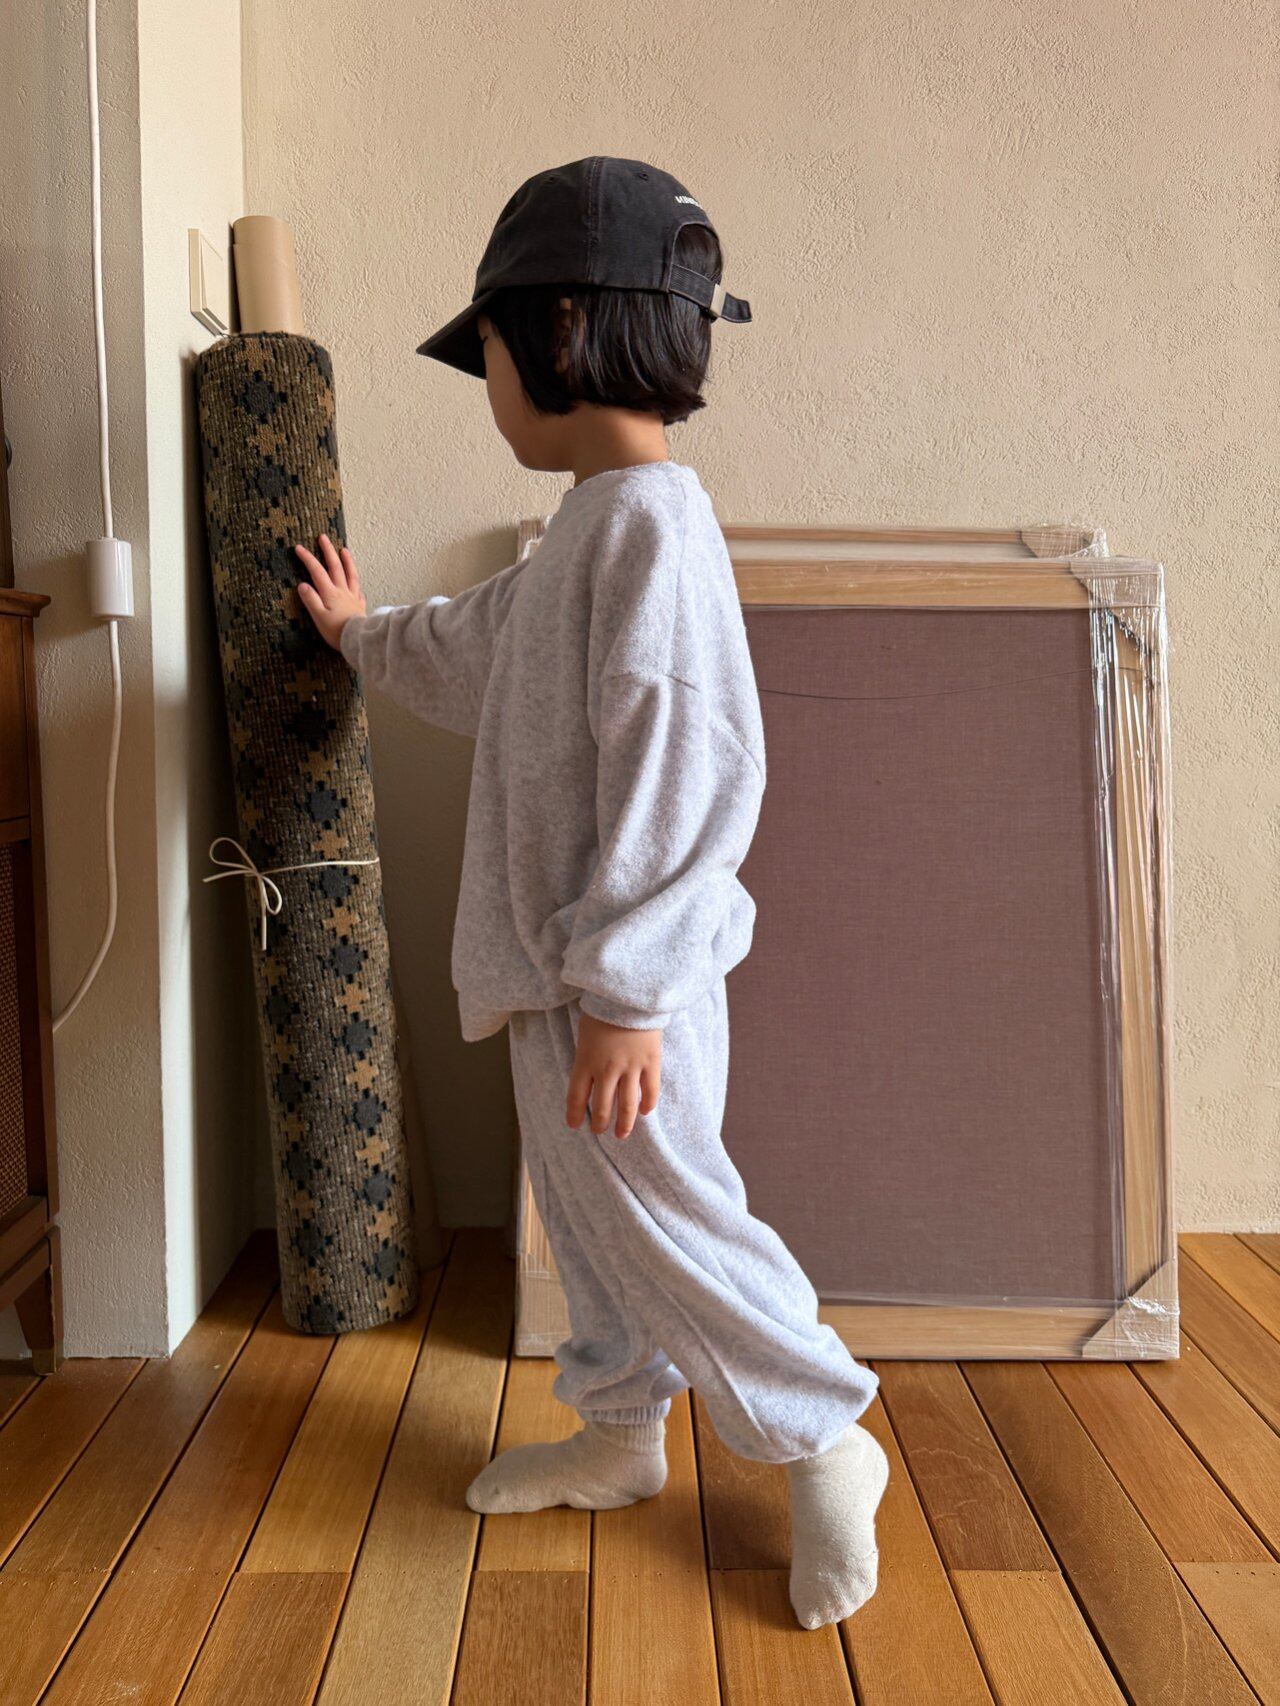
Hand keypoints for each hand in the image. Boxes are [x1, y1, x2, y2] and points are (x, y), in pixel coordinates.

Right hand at [294, 534, 366, 648]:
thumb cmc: (336, 631)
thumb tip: (302, 585)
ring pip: (350, 574)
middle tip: (323, 537)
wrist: (358, 640)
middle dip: (328, 551)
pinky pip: (358, 589)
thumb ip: (310, 600)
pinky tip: (355, 580)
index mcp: (330, 593)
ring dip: (346, 560)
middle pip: (335, 567)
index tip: (298, 547)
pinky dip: (355, 581)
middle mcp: (342, 591)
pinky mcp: (359, 605)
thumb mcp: (318, 617)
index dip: (308, 558)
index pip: (317, 571)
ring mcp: (352, 596)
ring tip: (344, 549)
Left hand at [566, 1014, 661, 1139]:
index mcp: (585, 1062)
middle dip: (600, 1123)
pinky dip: (648, 1105)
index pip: (576, 1097)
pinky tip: (645, 1112)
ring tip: (621, 1134)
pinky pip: (650, 1091)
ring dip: (624, 1124)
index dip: (574, 1115)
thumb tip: (589, 1080)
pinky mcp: (651, 1062)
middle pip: (602, 1106)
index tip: (574, 1125)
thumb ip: (586, 1059)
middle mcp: (606, 1070)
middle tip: (600, 1131)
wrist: (628, 995)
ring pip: (627, 1106)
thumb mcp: (584, 1036)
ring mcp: (630, 1067)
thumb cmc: (602, 1012)